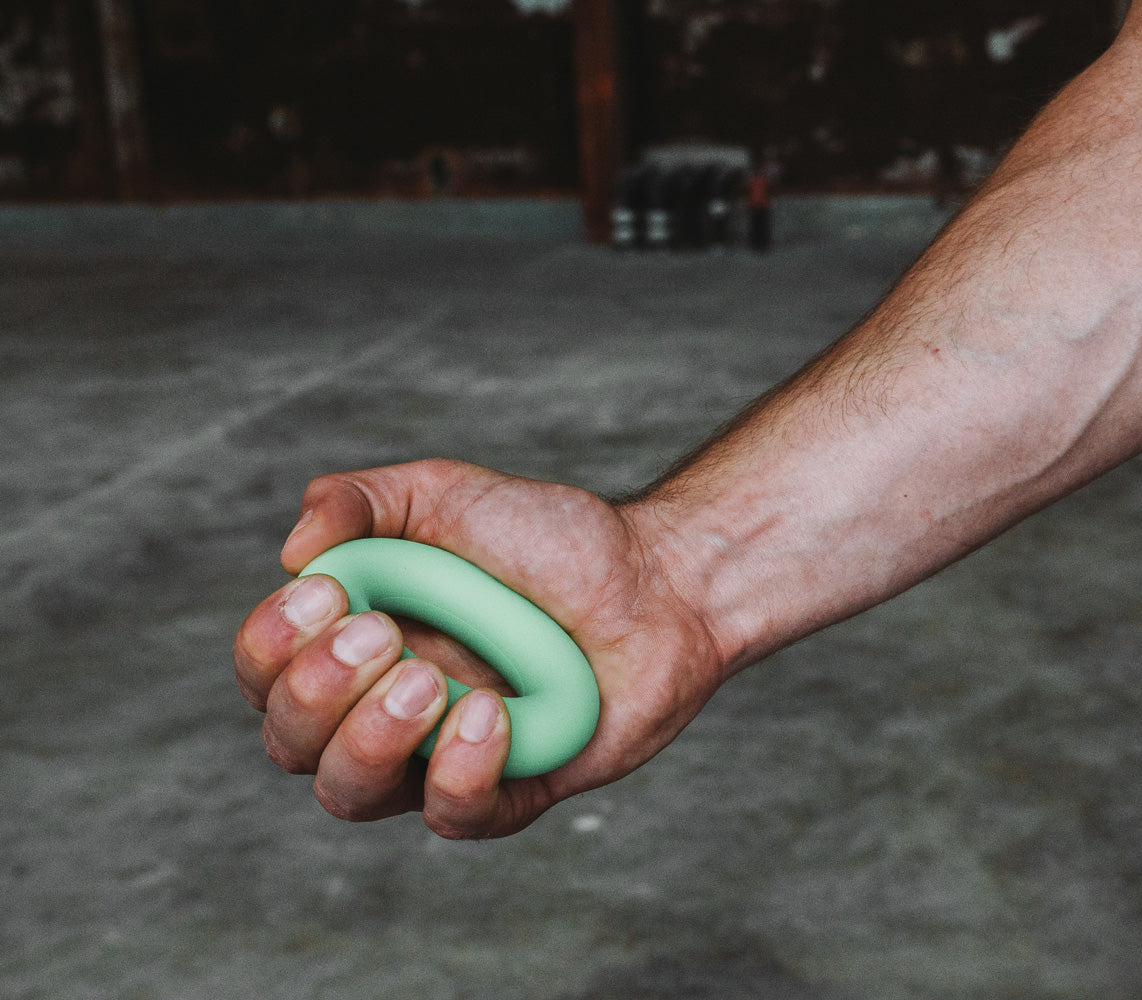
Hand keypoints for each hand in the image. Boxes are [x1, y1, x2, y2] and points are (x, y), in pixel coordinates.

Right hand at [233, 459, 724, 838]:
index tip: (328, 591)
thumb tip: (295, 550)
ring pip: (349, 793)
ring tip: (429, 680)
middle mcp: (382, 711)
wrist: (658, 576)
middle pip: (290, 742)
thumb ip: (359, 500)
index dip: (273, 644)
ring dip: (370, 737)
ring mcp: (441, 758)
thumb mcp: (446, 493)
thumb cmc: (549, 539)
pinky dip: (457, 773)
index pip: (265, 673)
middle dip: (318, 691)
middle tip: (384, 632)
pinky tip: (494, 714)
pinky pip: (452, 817)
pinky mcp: (508, 793)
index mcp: (353, 643)